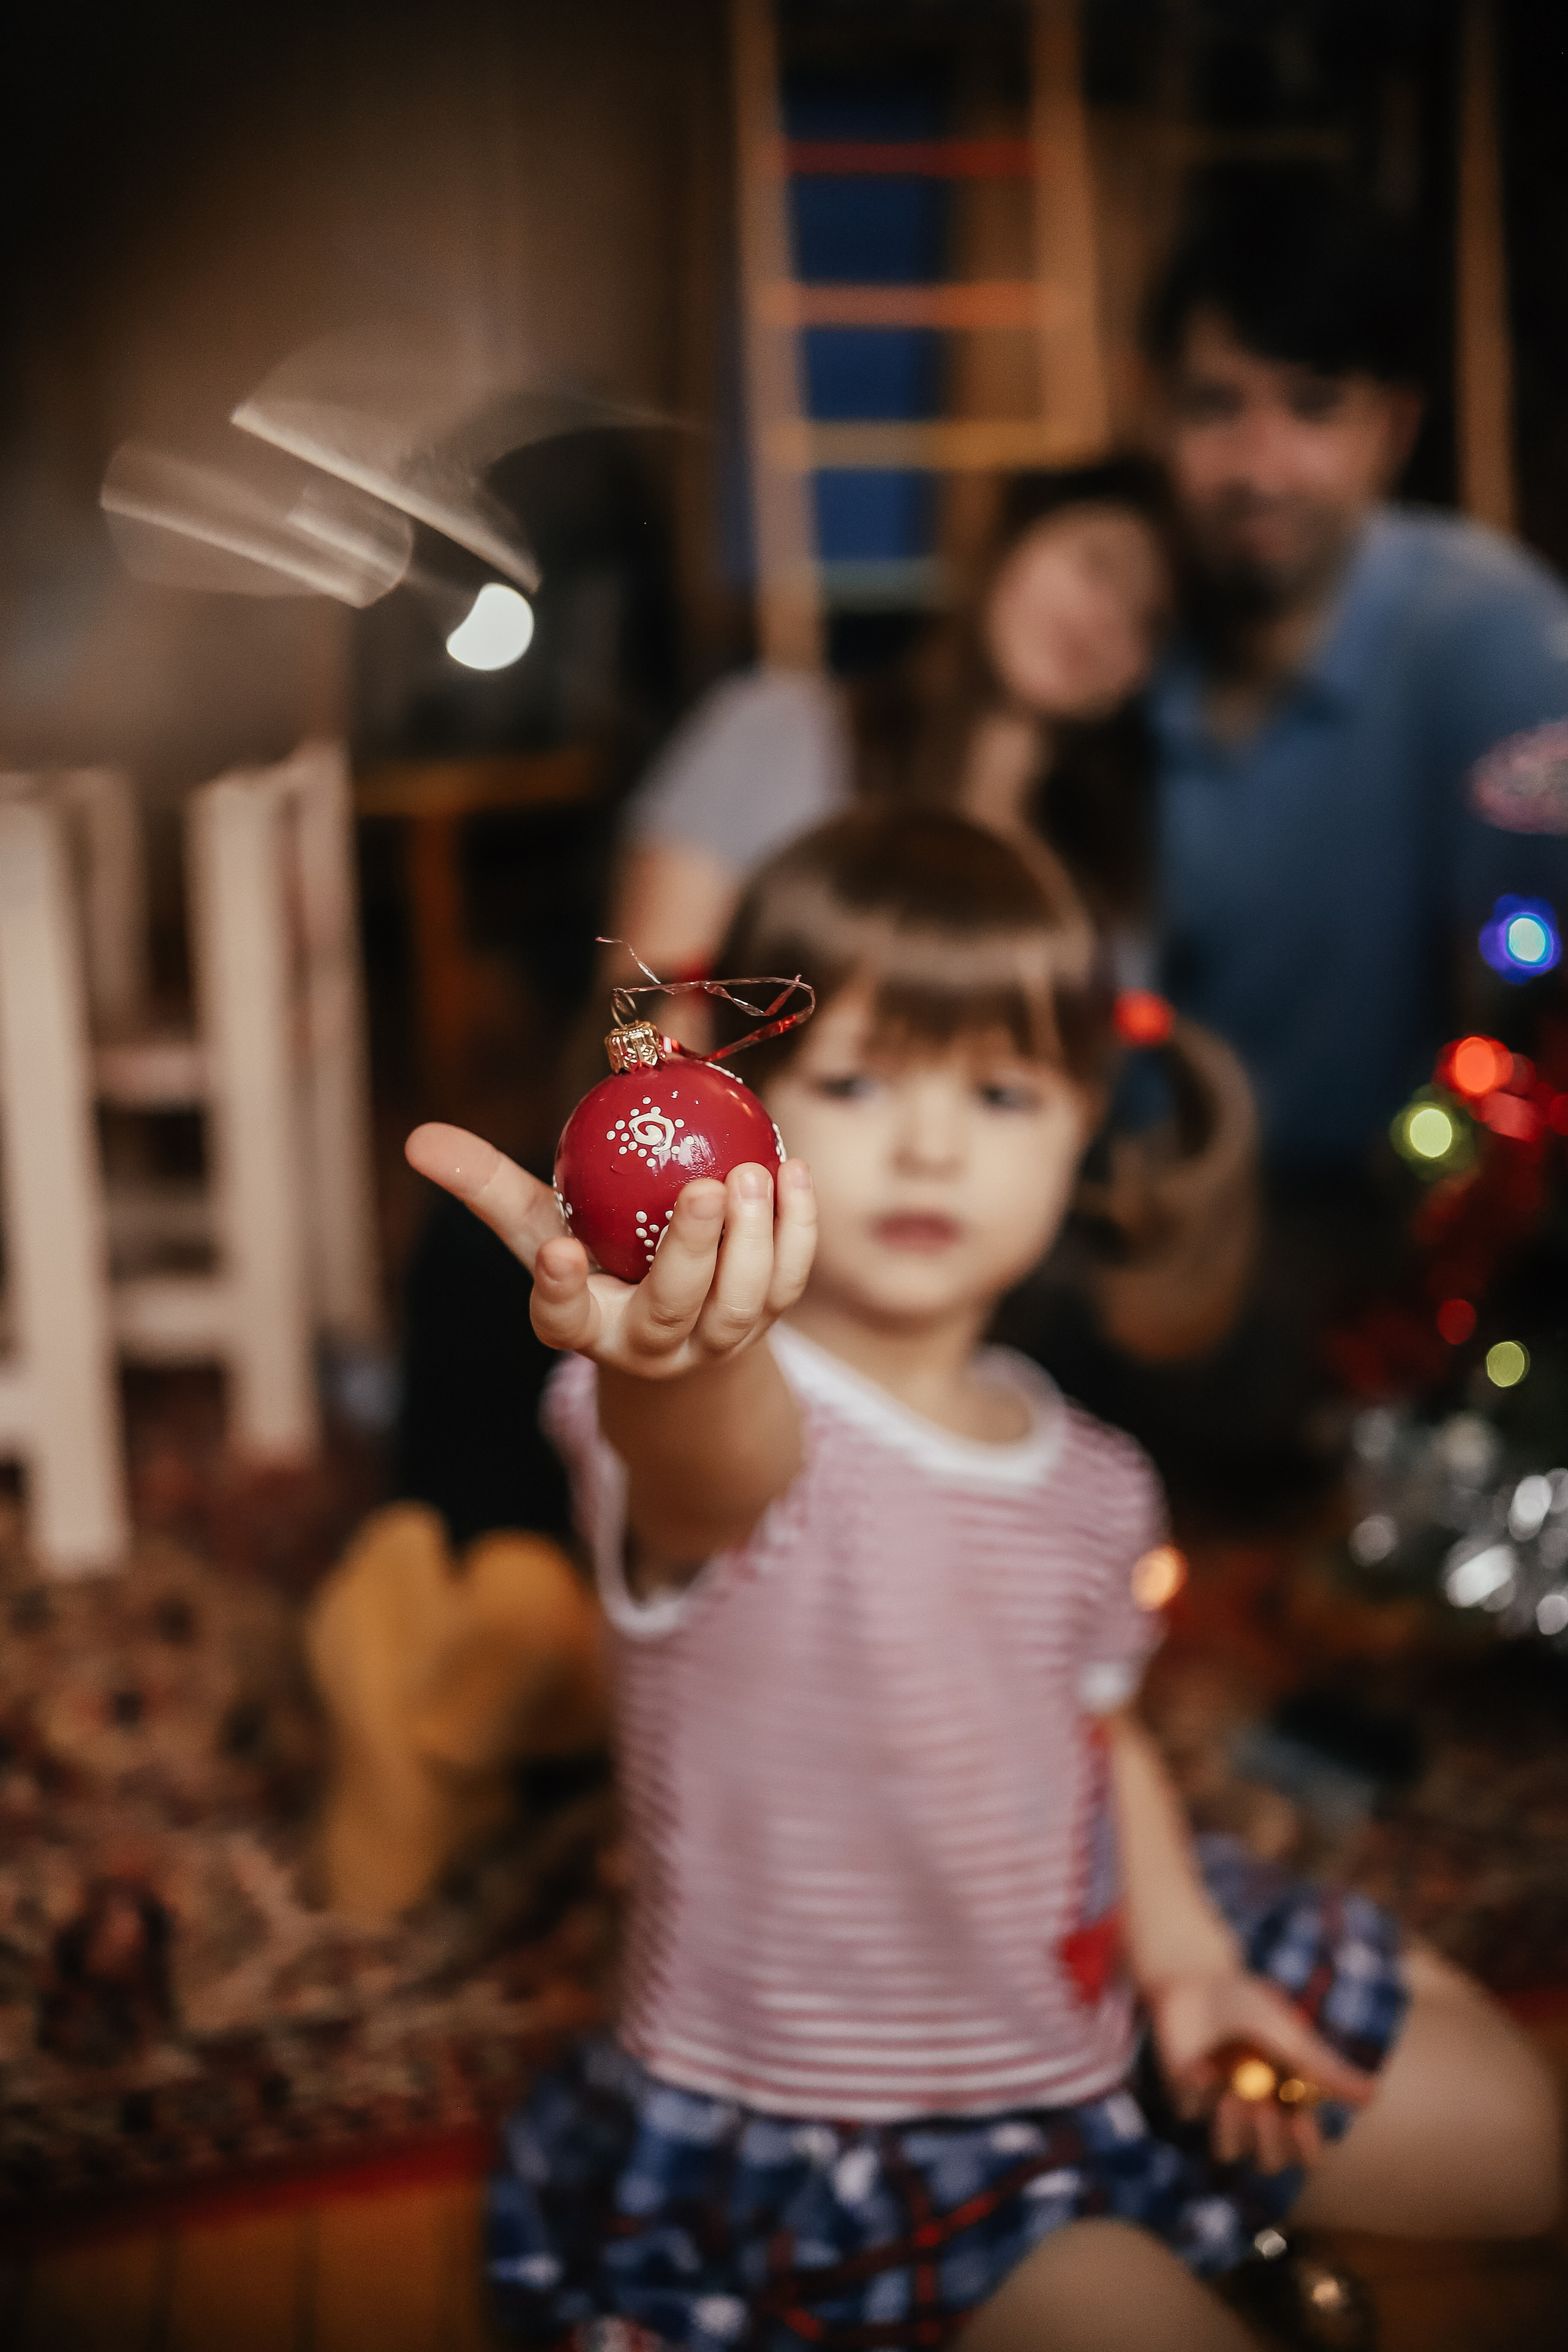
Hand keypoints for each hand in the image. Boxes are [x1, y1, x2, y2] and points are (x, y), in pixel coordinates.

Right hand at [405, 1123, 816, 1381]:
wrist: (673, 1326)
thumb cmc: (592, 1259)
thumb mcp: (540, 1227)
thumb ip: (488, 1187)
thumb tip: (419, 1138)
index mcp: (584, 1327)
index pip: (561, 1320)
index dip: (560, 1292)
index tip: (560, 1253)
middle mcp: (648, 1346)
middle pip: (670, 1313)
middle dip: (690, 1256)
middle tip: (703, 1190)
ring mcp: (711, 1343)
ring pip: (739, 1306)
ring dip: (754, 1243)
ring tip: (754, 1174)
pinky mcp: (764, 1325)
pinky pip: (787, 1284)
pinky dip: (796, 1233)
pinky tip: (792, 1172)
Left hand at [1146, 1968, 1375, 2173]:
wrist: (1199, 1976)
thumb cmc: (1250, 2005)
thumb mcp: (1292, 2037)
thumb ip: (1327, 2069)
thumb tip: (1375, 2095)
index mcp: (1286, 2102)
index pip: (1303, 2150)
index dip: (1308, 2149)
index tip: (1306, 2122)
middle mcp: (1254, 2112)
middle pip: (1269, 2161)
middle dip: (1271, 2144)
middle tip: (1268, 2110)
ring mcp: (1217, 2106)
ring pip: (1228, 2150)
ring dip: (1234, 2131)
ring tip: (1236, 2095)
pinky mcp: (1185, 2093)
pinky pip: (1190, 2111)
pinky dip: (1198, 2092)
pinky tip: (1203, 2067)